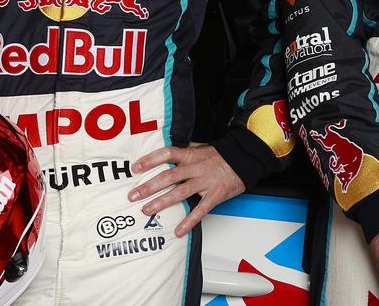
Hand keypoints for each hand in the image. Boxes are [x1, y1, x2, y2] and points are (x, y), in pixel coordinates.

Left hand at [127, 142, 243, 236]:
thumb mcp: (202, 146)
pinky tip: (178, 231)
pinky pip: (200, 210)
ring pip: (180, 193)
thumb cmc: (221, 155)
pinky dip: (189, 222)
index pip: (167, 154)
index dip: (150, 160)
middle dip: (149, 186)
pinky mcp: (214, 195)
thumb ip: (186, 148)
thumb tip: (168, 147)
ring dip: (161, 202)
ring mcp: (205, 182)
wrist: (244, 160)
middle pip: (169, 176)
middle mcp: (196, 168)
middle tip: (133, 195)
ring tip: (146, 210)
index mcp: (191, 155)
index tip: (135, 167)